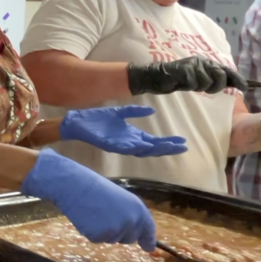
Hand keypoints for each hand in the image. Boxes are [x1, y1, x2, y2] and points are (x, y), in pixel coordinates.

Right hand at [21, 149, 155, 251]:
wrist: (76, 186)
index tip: (148, 248)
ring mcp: (116, 230)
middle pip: (129, 238)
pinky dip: (91, 232)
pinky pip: (98, 240)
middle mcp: (131, 221)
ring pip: (113, 239)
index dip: (148, 240)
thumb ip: (132, 216)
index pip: (148, 229)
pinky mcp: (100, 236)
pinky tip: (87, 218)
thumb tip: (143, 238)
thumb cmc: (96, 189)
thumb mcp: (121, 199)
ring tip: (95, 213)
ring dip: (104, 231)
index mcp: (138, 209)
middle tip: (105, 215)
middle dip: (120, 232)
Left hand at [60, 106, 187, 156]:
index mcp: (131, 136)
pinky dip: (136, 147)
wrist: (78, 122)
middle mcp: (128, 143)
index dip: (167, 142)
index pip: (154, 141)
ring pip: (141, 151)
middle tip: (181, 147)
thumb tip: (152, 111)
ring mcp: (119, 145)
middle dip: (166, 148)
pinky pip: (125, 148)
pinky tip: (146, 145)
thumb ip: (134, 111)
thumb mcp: (119, 112)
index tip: (182, 141)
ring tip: (168, 146)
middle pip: (151, 149)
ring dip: (155, 149)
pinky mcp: (109, 145)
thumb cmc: (97, 119)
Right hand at [128, 56, 246, 95]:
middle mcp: (201, 61)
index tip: (245, 88)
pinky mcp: (183, 70)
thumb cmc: (177, 79)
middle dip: (217, 86)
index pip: (226, 69)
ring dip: (199, 87)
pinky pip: (193, 83)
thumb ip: (212, 79)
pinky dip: (188, 86)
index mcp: (206, 62)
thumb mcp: (198, 79)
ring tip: (189, 84)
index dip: (237, 79)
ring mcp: (192, 64)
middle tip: (206, 89)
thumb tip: (231, 84)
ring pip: (207, 81)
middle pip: (220, 75)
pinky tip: (181, 83)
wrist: (155, 77)